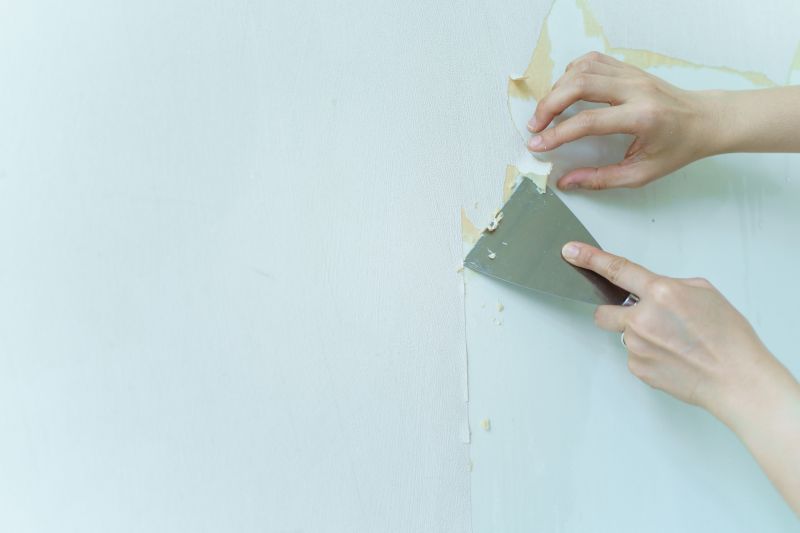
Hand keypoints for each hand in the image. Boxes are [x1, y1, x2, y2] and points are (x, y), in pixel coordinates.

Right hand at [527, 52, 719, 189]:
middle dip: (549, 104)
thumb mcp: (642, 173)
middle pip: (580, 85)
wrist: (705, 120)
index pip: (588, 121)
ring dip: (558, 88)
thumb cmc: (677, 148)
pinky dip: (572, 73)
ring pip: (583, 68)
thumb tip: (566, 181)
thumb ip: (601, 179)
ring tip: (547, 110)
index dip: (557, 134)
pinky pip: (593, 61)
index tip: (537, 145)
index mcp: (642, 117)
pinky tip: (565, 91)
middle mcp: (636, 90)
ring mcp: (632, 75)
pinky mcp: (629, 69)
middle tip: (535, 125)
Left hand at [560, 241, 780, 417]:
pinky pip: (634, 355)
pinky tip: (672, 357)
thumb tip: (653, 290)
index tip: (571, 252)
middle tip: (644, 320)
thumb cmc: (728, 338)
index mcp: (661, 293)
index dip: (589, 258)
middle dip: (616, 313)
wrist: (736, 378)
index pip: (616, 269)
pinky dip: (648, 355)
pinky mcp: (637, 367)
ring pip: (624, 335)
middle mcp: (642, 319)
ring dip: (641, 335)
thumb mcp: (705, 293)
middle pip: (604, 311)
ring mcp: (636, 345)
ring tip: (674, 343)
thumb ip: (671, 286)